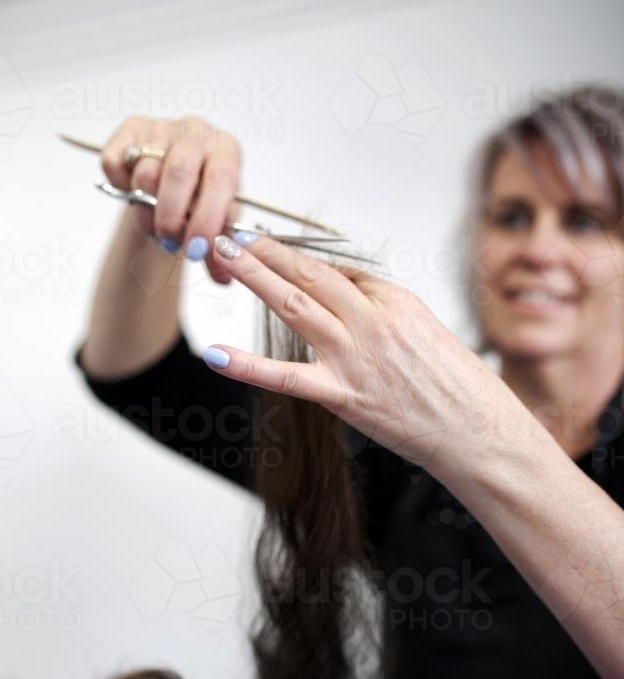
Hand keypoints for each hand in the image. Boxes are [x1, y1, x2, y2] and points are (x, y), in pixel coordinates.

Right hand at [101, 116, 240, 284]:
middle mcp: (196, 132)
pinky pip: (114, 163)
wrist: (173, 184)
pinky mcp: (129, 130)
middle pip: (179, 172)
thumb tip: (222, 279)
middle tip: (170, 242)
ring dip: (146, 212)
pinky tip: (134, 196)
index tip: (196, 250)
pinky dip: (120, 187)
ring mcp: (161, 128)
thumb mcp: (216, 226)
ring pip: (144, 173)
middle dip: (172, 217)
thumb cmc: (200, 203)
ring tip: (155, 228)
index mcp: (226, 152)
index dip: (207, 218)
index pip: (220, 180)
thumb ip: (219, 250)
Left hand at [202, 234, 513, 477]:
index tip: (276, 248)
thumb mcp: (430, 333)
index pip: (340, 271)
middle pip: (311, 274)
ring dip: (254, 275)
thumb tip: (354, 304)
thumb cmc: (460, 388)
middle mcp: (373, 320)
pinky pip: (286, 376)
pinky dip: (247, 366)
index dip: (302, 258)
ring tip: (225, 255)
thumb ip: (387, 316)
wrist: (477, 430)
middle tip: (236, 233)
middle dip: (269, 250)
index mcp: (397, 301)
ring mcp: (355, 356)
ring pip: (294, 304)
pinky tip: (216, 353)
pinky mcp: (344, 394)